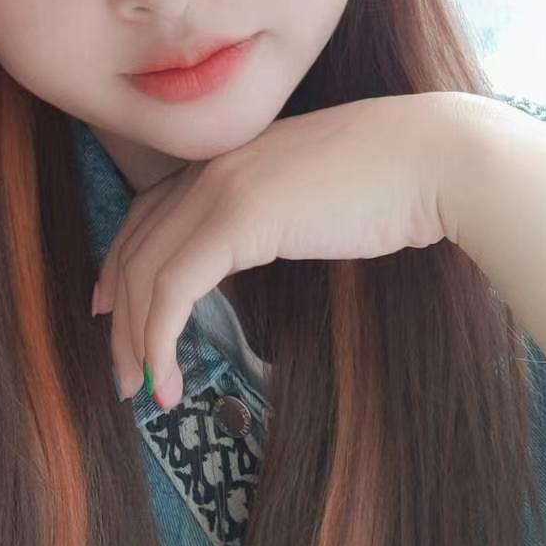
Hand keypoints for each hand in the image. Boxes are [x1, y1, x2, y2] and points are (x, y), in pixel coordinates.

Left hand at [93, 91, 473, 408]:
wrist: (435, 157)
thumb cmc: (394, 182)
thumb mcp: (312, 195)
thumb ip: (272, 212)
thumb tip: (255, 247)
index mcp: (228, 155)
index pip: (148, 213)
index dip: (120, 265)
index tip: (110, 310)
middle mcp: (212, 165)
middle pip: (136, 245)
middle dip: (120, 316)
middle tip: (123, 371)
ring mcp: (220, 186)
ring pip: (144, 271)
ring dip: (134, 340)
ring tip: (143, 390)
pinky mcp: (237, 218)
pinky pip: (171, 288)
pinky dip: (158, 340)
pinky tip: (168, 381)